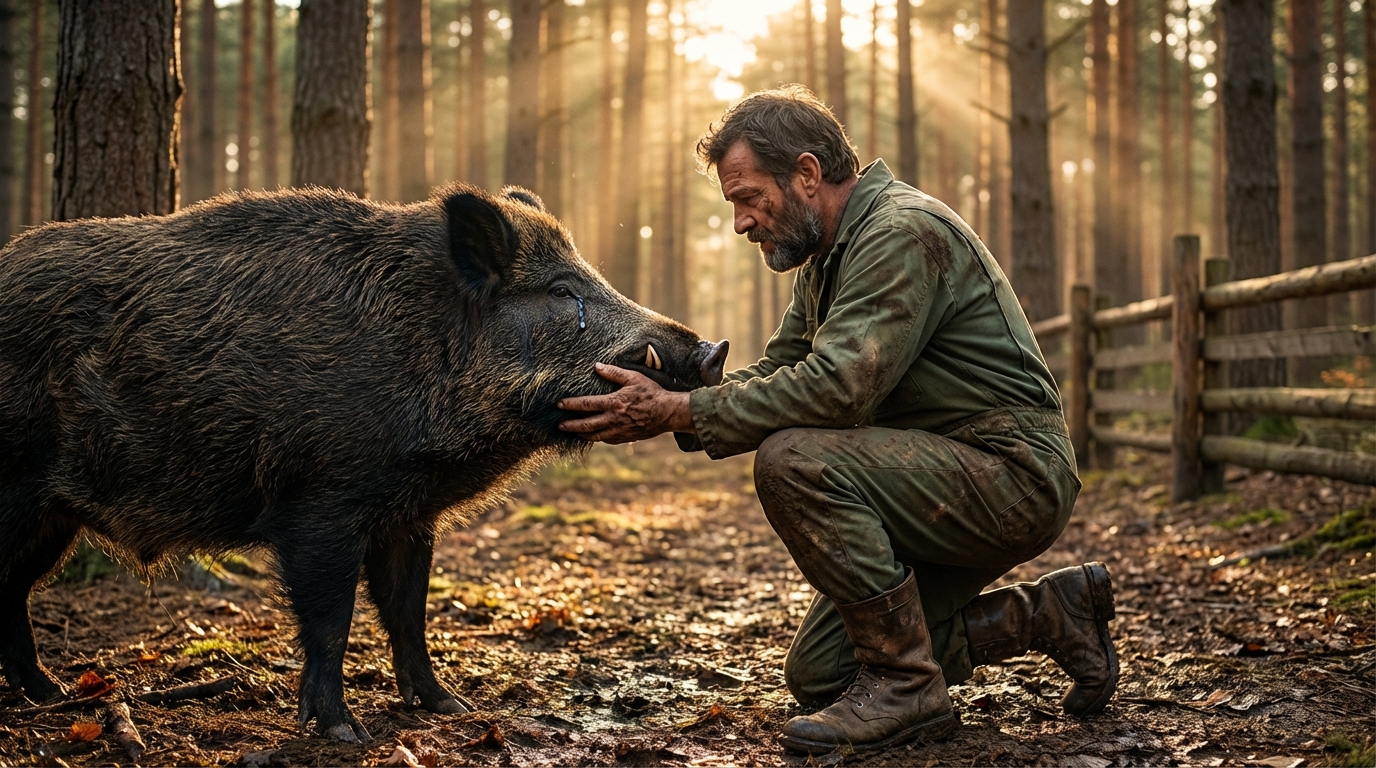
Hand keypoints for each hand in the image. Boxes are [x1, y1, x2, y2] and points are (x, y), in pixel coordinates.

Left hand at [558, 363, 693, 443]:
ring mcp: (619, 430)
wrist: (668, 413)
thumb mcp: (634, 377)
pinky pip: (607, 439)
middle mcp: (614, 419)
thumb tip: (597, 366)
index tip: (559, 405)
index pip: (587, 404)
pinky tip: (593, 435)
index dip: (571, 405)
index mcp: (614, 403)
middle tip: (559, 425)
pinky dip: (597, 438)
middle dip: (571, 425)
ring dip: (581, 434)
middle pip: (586, 425)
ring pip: (595, 436)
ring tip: (572, 432)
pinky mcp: (626, 437)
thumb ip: (614, 373)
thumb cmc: (651, 393)